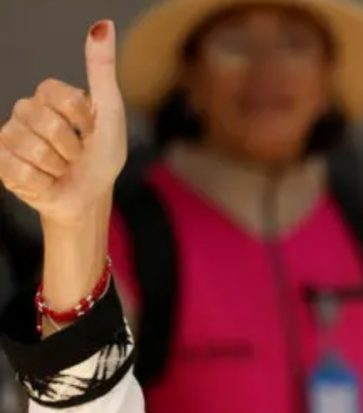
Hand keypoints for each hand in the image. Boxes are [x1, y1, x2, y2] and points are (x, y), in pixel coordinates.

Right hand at [0, 20, 125, 226]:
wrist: (90, 195)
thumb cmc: (102, 155)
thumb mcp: (110, 111)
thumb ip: (102, 69)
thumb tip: (103, 25)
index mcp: (48, 95)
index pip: (56, 93)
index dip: (81, 117)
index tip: (91, 129)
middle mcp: (24, 111)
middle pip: (45, 123)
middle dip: (72, 146)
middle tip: (76, 154)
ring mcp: (9, 137)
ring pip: (32, 149)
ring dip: (58, 166)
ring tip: (62, 167)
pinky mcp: (2, 165)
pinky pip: (21, 172)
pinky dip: (44, 182)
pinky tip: (47, 180)